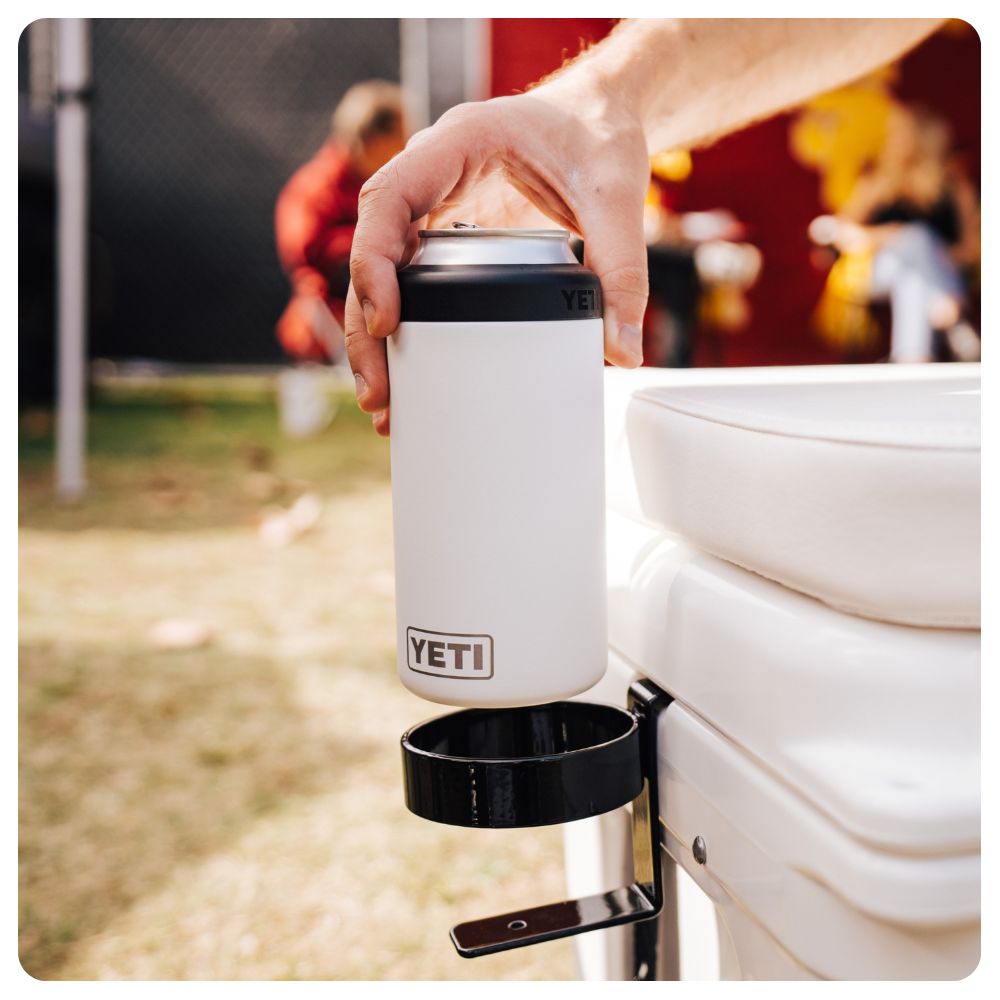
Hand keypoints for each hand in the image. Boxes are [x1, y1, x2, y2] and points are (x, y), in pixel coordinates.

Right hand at [346, 75, 651, 434]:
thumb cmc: (598, 132)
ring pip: (383, 272)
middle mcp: (432, 174)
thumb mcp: (617, 195)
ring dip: (376, 337)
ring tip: (385, 399)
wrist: (600, 115)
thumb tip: (621, 349)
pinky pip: (410, 278)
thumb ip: (622, 268)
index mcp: (458, 144)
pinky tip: (409, 373)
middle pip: (374, 251)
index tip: (385, 322)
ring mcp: (435, 206)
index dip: (374, 262)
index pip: (389, 199)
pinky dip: (406, 326)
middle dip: (366, 326)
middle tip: (378, 391)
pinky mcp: (447, 234)